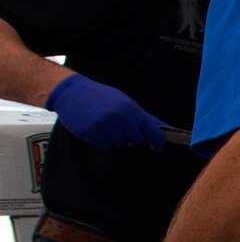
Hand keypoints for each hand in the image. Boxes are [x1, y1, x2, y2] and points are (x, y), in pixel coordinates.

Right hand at [46, 74, 165, 150]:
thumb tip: (167, 129)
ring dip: (114, 138)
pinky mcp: (91, 133)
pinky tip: (96, 128)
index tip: (158, 148)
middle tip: (120, 127)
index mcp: (131, 108)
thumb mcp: (125, 102)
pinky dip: (102, 140)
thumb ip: (145, 118)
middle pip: (136, 140)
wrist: (71, 92)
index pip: (152, 131)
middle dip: (130, 137)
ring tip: (105, 124)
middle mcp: (119, 117)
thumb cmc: (102, 97)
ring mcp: (105, 125)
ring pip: (119, 144)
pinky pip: (105, 145)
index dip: (158, 142)